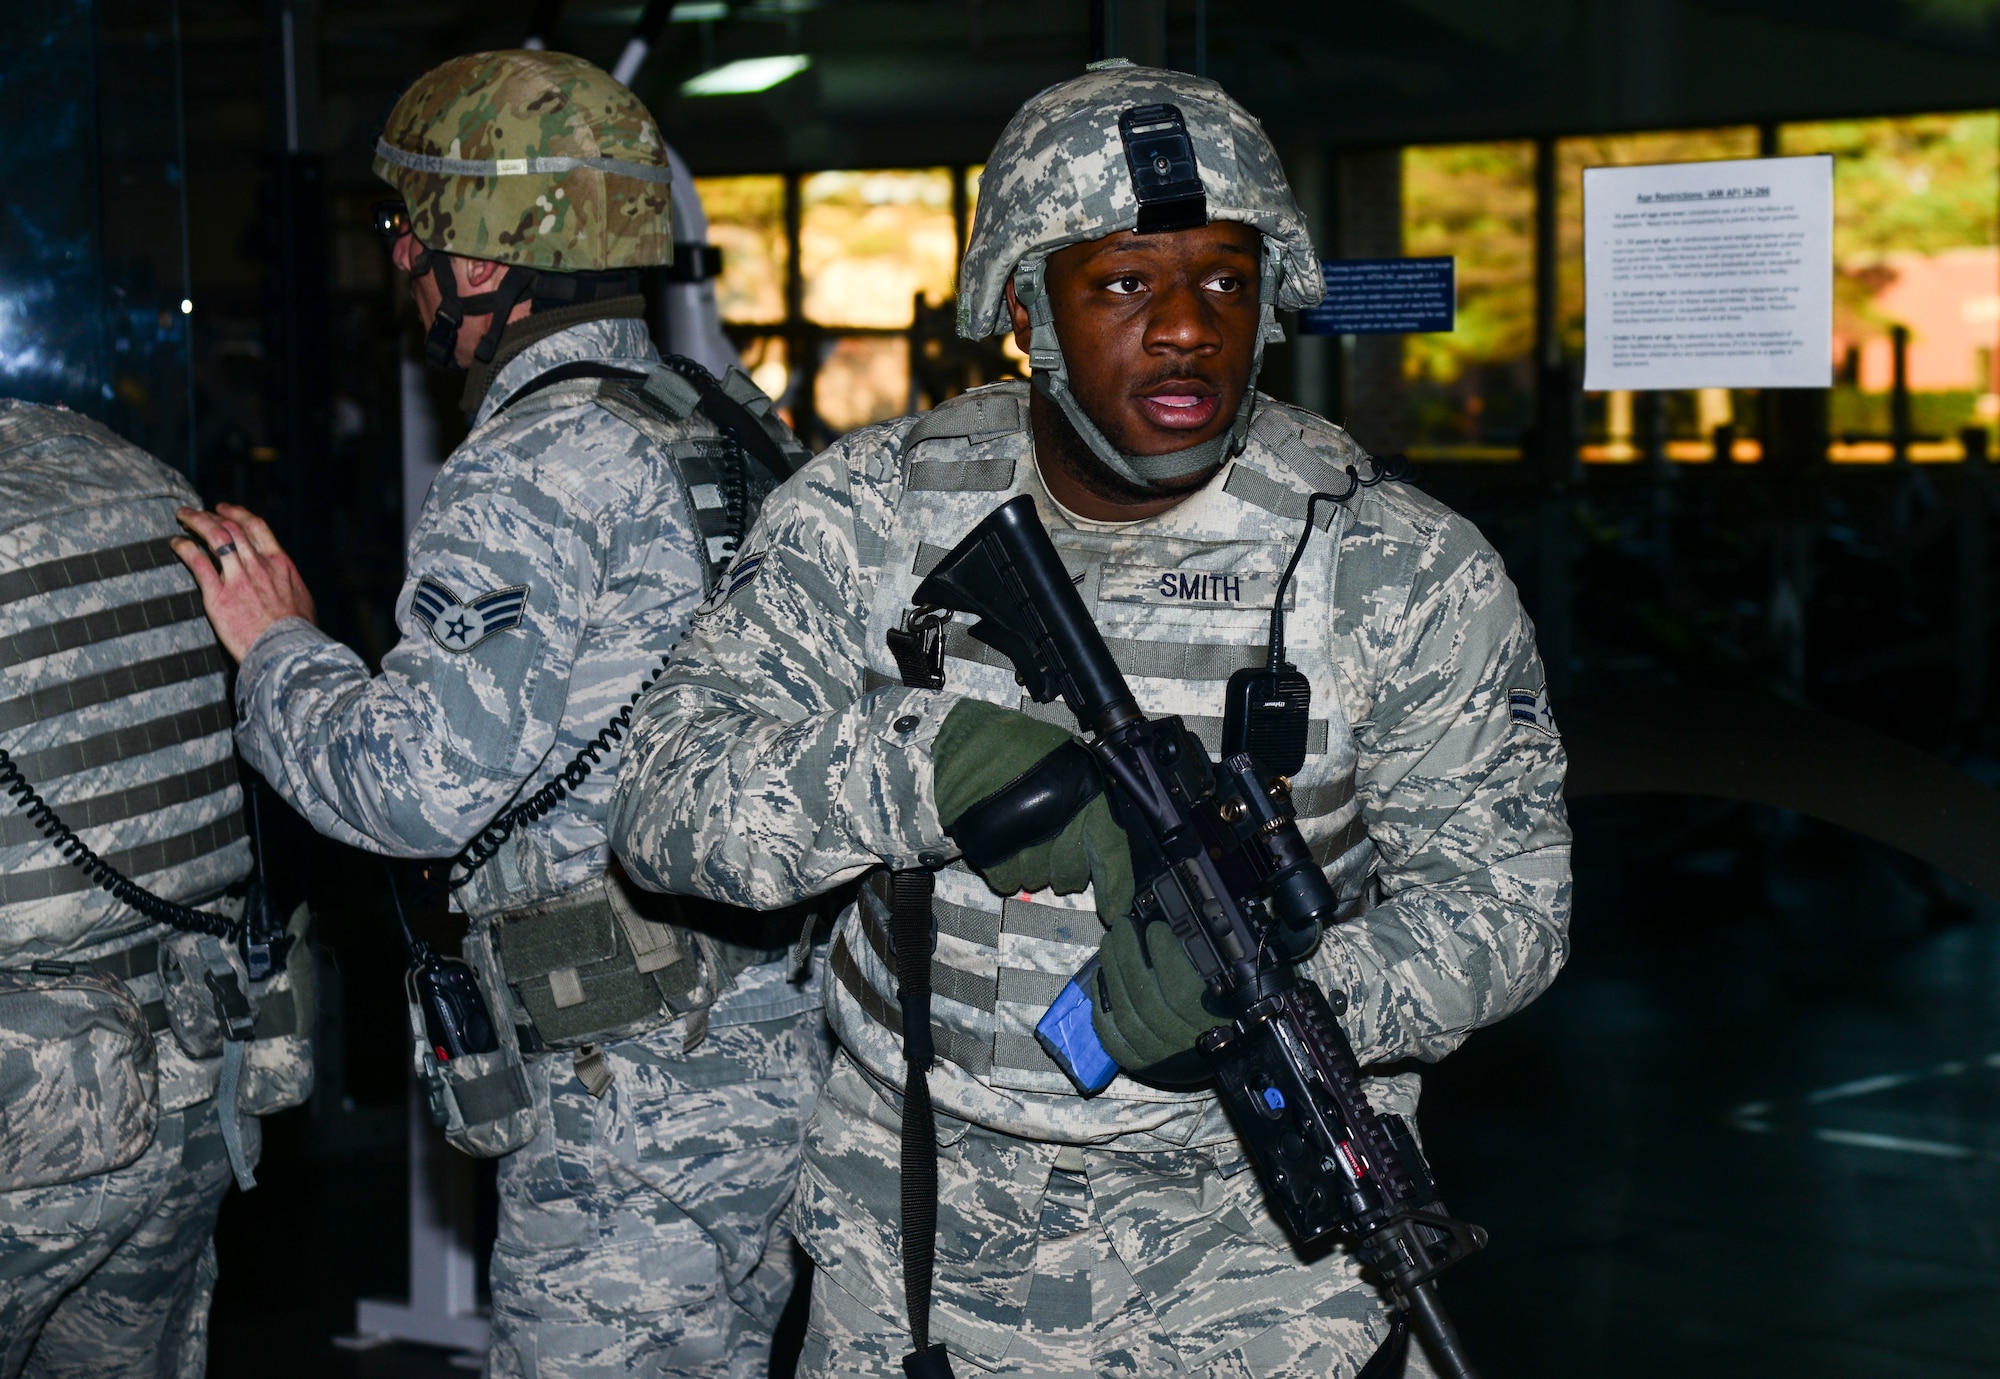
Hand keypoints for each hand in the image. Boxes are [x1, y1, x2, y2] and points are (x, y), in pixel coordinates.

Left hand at [172, 503, 316, 662]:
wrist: (288, 650)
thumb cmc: (298, 631)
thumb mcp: (302, 599)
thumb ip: (288, 584)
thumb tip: (285, 583)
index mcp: (280, 563)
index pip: (256, 526)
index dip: (237, 513)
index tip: (224, 509)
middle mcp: (258, 564)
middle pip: (231, 527)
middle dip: (210, 515)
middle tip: (197, 512)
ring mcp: (238, 578)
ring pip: (215, 536)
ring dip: (196, 522)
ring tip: (183, 517)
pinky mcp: (219, 595)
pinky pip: (198, 562)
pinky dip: (185, 548)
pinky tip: (176, 543)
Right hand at [932, 698, 1133, 922]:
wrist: (972, 739)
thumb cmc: (1023, 748)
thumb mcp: (1070, 764)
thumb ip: (1088, 802)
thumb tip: (1098, 843)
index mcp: (1087, 796)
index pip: (1111, 854)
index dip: (1115, 888)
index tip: (1114, 910)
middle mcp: (1061, 820)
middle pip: (1071, 876)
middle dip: (1064, 872)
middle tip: (1051, 851)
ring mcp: (1025, 837)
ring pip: (1036, 880)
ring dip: (1030, 868)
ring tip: (1021, 839)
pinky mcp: (992, 849)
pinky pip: (1005, 880)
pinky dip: (1004, 871)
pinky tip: (1003, 848)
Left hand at [1089, 909, 1226, 1070]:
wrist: (1222, 1059)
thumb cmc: (1228, 1016)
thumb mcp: (1233, 992)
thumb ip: (1208, 967)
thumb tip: (1178, 930)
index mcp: (1212, 1028)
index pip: (1182, 991)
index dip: (1165, 956)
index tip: (1155, 929)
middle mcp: (1184, 1047)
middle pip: (1147, 999)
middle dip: (1130, 956)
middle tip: (1122, 926)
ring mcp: (1158, 1058)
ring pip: (1127, 1014)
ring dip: (1114, 973)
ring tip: (1109, 943)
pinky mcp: (1138, 1063)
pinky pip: (1112, 1034)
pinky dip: (1103, 1004)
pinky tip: (1100, 977)